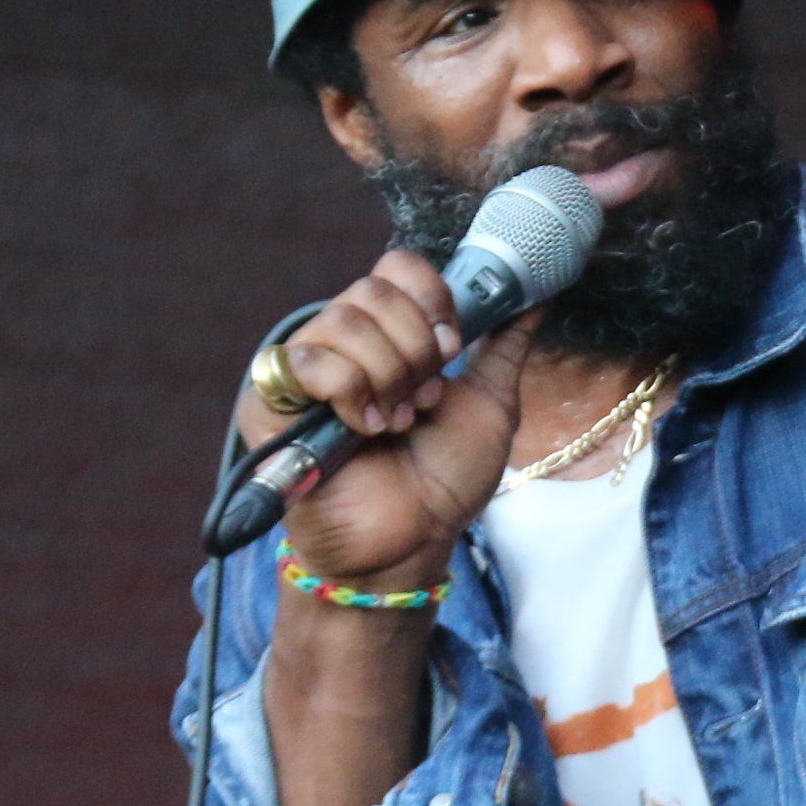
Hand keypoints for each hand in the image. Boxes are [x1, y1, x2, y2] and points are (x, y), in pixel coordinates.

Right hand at [235, 250, 538, 588]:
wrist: (413, 538)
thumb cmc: (447, 480)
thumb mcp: (491, 403)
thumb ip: (505, 345)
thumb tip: (534, 296)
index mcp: (392, 334)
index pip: (397, 267)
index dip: (430, 298)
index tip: (452, 347)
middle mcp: (346, 342)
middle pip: (372, 290)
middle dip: (415, 350)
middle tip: (424, 400)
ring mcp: (305, 368)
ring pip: (342, 322)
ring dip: (387, 377)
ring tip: (395, 423)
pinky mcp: (271, 400)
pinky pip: (307, 360)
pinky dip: (348, 393)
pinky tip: (363, 429)